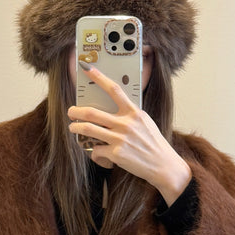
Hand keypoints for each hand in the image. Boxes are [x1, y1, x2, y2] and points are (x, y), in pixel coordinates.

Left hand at [68, 65, 191, 205]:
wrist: (163, 165)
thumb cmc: (153, 143)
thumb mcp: (145, 122)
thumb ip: (129, 115)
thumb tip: (110, 110)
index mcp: (134, 113)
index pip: (114, 90)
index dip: (99, 78)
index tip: (88, 69)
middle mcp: (126, 124)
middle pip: (92, 112)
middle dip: (76, 111)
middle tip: (71, 111)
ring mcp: (120, 139)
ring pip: (88, 130)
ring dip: (76, 129)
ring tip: (73, 128)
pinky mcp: (116, 154)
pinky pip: (96, 150)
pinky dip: (95, 153)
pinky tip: (99, 154)